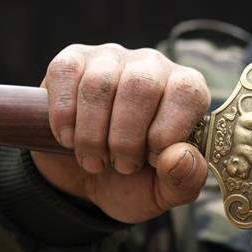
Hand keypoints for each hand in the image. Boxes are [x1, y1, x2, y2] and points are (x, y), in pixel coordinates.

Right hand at [31, 43, 209, 223]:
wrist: (83, 178)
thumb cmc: (134, 180)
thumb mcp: (165, 192)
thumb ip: (185, 179)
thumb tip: (180, 156)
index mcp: (188, 90)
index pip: (187, 92)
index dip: (167, 132)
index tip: (151, 160)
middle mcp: (154, 66)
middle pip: (141, 85)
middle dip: (126, 137)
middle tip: (121, 167)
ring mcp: (113, 58)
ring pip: (101, 83)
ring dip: (92, 133)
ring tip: (94, 160)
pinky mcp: (73, 60)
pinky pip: (67, 74)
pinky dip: (64, 116)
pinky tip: (69, 139)